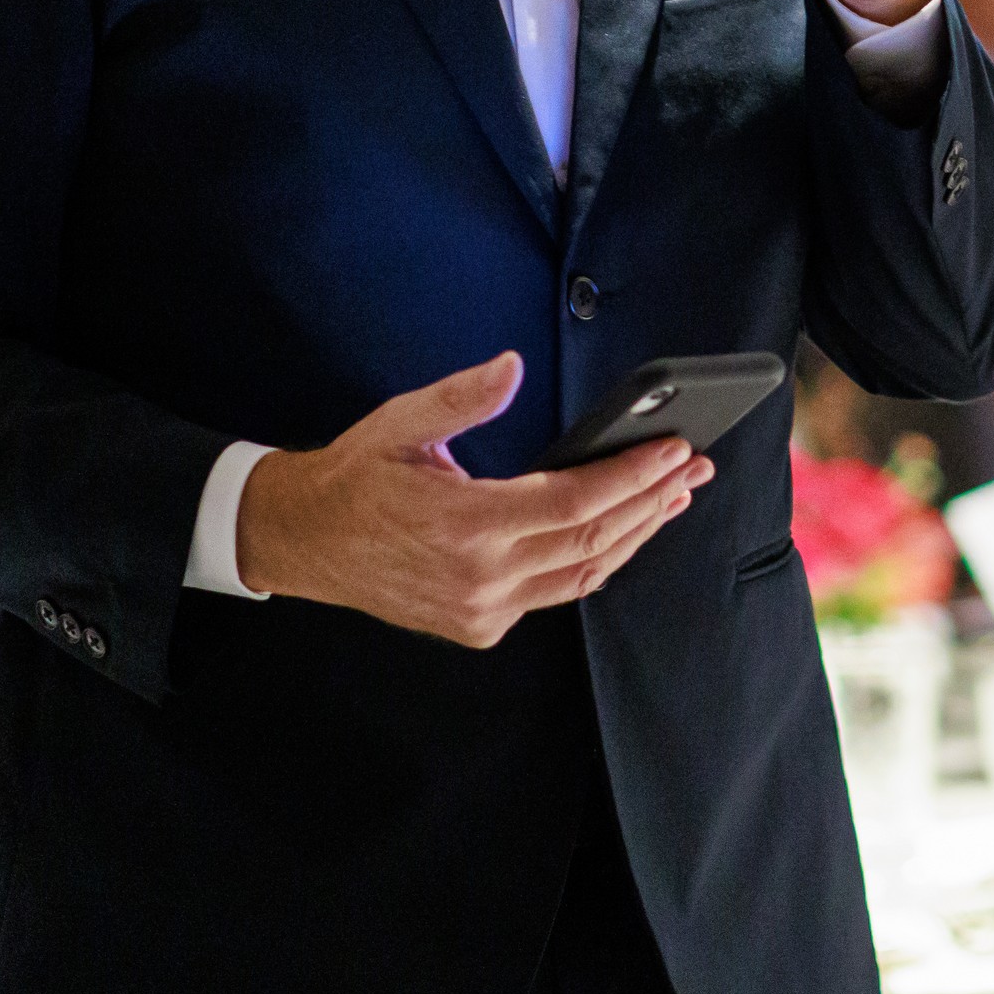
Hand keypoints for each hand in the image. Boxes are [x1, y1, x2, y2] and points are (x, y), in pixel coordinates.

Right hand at [235, 353, 711, 648]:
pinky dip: (593, 562)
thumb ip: (462, 397)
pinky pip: (554, 594)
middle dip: (651, 502)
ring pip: (582, 576)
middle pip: (592, 542)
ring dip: (634, 536)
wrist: (301, 541)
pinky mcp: (478, 626)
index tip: (675, 451)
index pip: (574, 502)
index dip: (631, 477)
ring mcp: (481, 610)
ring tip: (671, 498)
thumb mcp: (401, 423)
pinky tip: (618, 532)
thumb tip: (512, 366)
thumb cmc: (354, 476)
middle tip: (692, 470)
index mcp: (464, 523)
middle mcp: (479, 577)